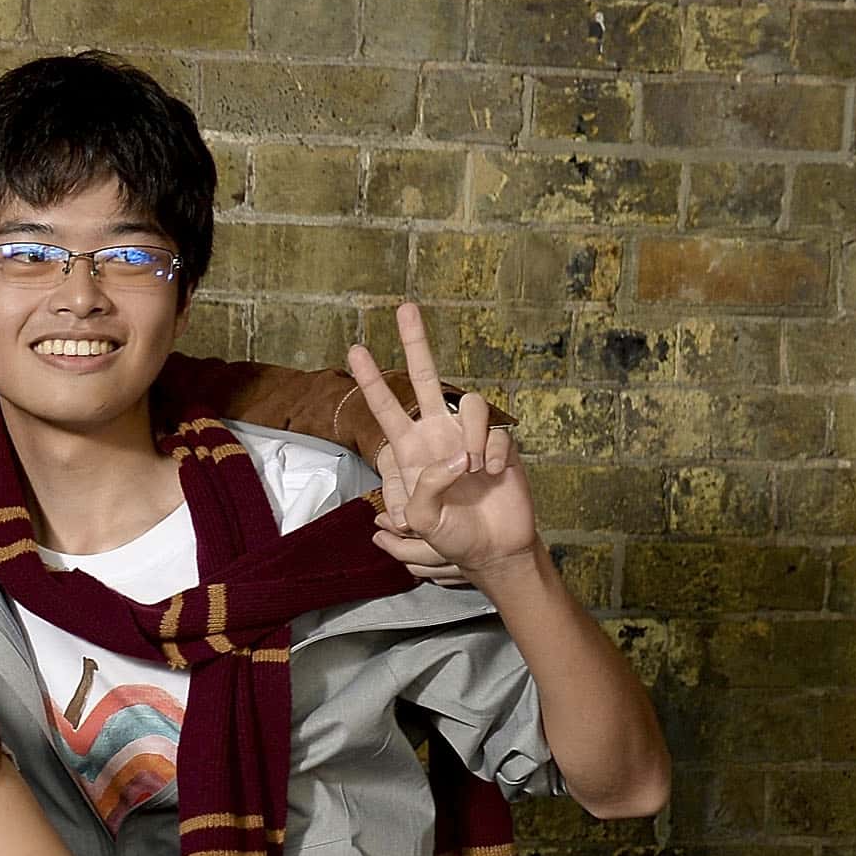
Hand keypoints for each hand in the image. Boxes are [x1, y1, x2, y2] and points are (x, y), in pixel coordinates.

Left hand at [345, 304, 537, 581]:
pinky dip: (495, 455)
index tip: (355, 349)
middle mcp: (438, 434)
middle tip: (405, 307)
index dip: (371, 380)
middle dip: (416, 342)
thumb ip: (423, 493)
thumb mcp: (422, 522)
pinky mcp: (501, 444)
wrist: (494, 548)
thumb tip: (454, 460)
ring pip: (470, 404)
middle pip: (425, 378)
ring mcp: (470, 436)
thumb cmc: (452, 536)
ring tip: (473, 472)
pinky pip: (498, 434)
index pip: (385, 408)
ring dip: (472, 438)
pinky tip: (494, 477)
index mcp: (411, 450)